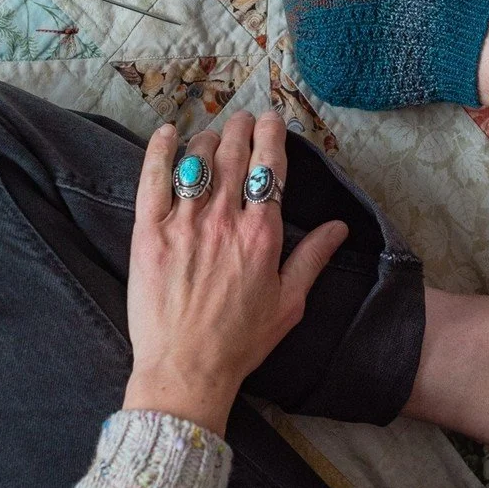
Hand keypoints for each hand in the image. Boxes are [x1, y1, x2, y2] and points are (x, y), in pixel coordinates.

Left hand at [123, 109, 348, 434]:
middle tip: (244, 117)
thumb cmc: (240, 342)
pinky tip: (166, 133)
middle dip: (241, 127)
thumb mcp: (289, 302)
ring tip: (213, 133)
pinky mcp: (149, 233)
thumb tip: (339, 227)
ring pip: (197, 160)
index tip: (272, 120)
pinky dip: (160, 150)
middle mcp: (224, 220)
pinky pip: (153, 179)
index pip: (270, 168)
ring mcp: (184, 223)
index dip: (272, 136)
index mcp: (262, 235)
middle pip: (234, 155)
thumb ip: (313, 259)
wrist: (186, 370)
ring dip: (208, 138)